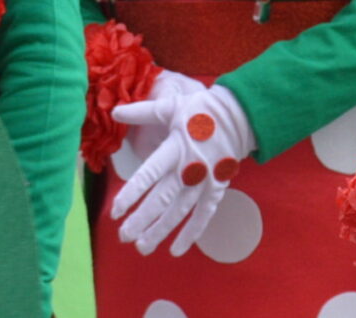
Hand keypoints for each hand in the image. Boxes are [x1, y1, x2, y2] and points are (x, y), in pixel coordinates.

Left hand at [108, 78, 253, 255]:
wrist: (241, 116)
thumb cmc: (202, 111)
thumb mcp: (171, 106)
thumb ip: (142, 112)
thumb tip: (114, 110)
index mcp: (175, 148)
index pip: (149, 174)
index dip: (131, 194)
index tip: (115, 211)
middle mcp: (188, 169)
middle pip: (162, 199)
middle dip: (142, 220)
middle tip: (123, 236)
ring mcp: (204, 182)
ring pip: (179, 212)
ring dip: (160, 231)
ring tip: (142, 248)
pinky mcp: (217, 189)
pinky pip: (203, 216)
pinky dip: (191, 234)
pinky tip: (176, 250)